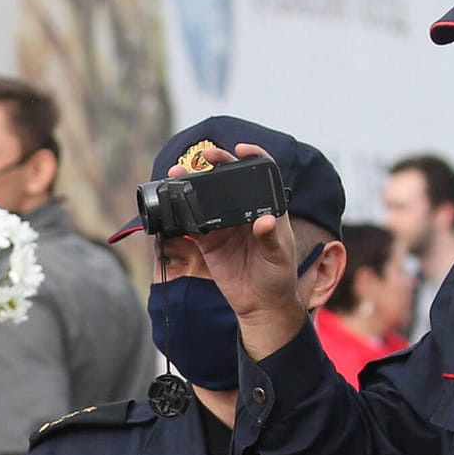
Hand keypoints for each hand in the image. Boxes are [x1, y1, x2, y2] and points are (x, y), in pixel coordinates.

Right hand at [174, 144, 307, 359]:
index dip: (253, 157)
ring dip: (193, 184)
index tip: (241, 149)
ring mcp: (225, 226)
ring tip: (179, 173)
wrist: (261, 305)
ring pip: (207, 199)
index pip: (262, 176)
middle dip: (217, 165)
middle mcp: (245, 213)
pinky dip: (183, 213)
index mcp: (268, 209)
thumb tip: (263, 221)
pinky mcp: (209, 242)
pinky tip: (173, 203)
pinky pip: (193, 223)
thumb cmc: (279, 277)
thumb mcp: (280, 256)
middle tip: (206, 155)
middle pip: (229, 182)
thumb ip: (271, 238)